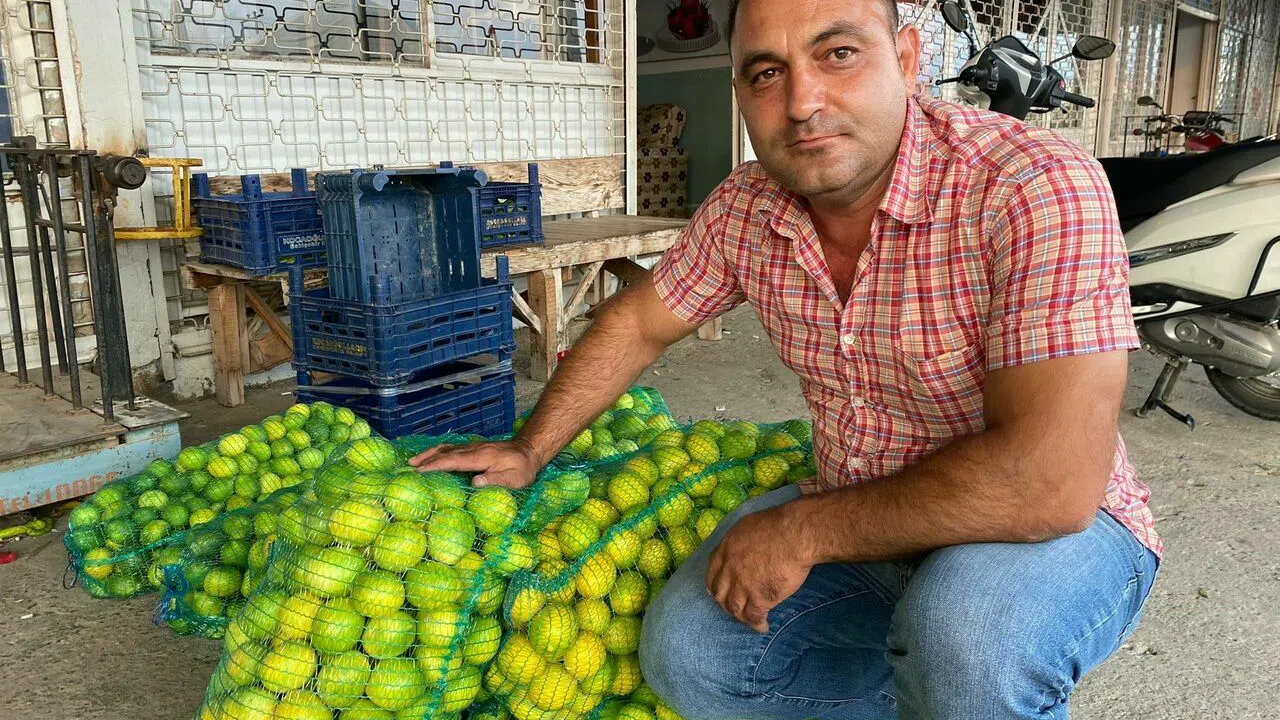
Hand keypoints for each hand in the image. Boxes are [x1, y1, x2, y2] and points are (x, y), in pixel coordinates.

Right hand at [408, 439, 541, 488]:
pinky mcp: (474, 448)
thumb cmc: (522, 468)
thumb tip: (474, 483)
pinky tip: (432, 456)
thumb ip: (496, 481)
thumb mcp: (515, 479)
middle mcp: (474, 449)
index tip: (421, 471)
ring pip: (447, 448)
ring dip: (430, 453)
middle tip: (409, 466)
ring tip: (413, 460)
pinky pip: (452, 449)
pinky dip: (439, 452)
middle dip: (427, 458)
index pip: (454, 461)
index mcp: (481, 457)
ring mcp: (473, 447)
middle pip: (446, 452)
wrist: (529, 451)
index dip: (436, 465)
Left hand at [706, 506, 811, 632]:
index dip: (714, 585)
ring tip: (748, 620)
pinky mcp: (759, 598)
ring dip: (740, 616)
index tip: (717, 592)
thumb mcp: (748, 525)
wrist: (794, 535)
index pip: (712, 573)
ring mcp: (742, 585)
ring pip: (734, 608)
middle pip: (720, 594)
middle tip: (733, 609)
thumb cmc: (777, 525)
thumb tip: (743, 546)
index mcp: (726, 549)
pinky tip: (763, 627)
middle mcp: (729, 569)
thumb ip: (739, 540)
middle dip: (725, 604)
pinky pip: (753, 617)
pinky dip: (757, 624)